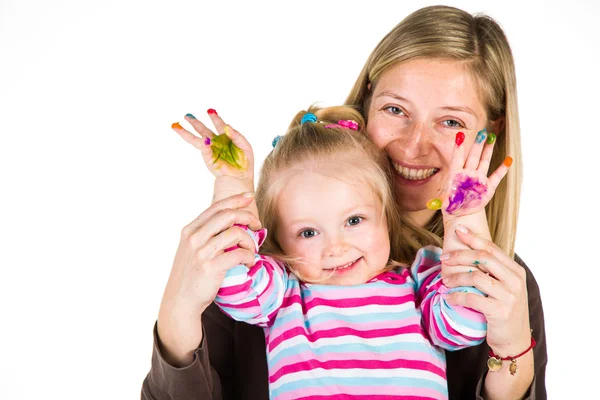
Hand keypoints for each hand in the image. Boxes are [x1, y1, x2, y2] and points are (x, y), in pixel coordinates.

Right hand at [157, 193, 261, 364]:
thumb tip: (228, 218)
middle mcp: (194, 238)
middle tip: (257, 225)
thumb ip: (205, 233)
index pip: (216, 207)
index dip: (235, 199)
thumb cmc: (191, 275)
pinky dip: (249, 257)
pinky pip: (239, 254)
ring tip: (251, 251)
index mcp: (190, 230)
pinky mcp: (211, 267)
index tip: (249, 197)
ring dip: (250, 241)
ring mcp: (201, 252)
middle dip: (247, 216)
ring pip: (236, 233)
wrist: (180, 302)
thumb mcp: (191, 249)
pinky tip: (249, 263)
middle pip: (227, 215)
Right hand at [172, 111, 254, 181]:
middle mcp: (216, 143)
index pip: (219, 125)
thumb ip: (236, 135)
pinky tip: (205, 140)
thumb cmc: (245, 163)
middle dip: (195, 123)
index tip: (210, 111)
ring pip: (197, 139)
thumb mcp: (245, 145)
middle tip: (187, 115)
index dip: (215, 118)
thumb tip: (227, 126)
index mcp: (226, 138)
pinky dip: (204, 145)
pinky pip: (205, 150)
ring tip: (176, 126)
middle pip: (203, 130)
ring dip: (186, 133)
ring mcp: (211, 150)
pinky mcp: (209, 158)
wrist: (241, 178)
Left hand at [432, 131, 510, 219]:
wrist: (461, 213)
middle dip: (477, 144)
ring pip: (484, 161)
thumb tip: (431, 204)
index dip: (458, 148)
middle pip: (473, 156)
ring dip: (488, 150)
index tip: (460, 136)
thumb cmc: (451, 206)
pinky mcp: (488, 187)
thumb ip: (439, 202)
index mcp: (456, 175)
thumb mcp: (443, 203)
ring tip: (492, 137)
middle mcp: (468, 174)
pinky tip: (508, 159)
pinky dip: (503, 169)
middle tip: (482, 132)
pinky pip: (497, 176)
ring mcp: (479, 179)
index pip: (457, 159)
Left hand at [441, 226, 531, 355]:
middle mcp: (515, 281)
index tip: (458, 230)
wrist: (514, 340)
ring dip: (456, 277)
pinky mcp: (500, 312)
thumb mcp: (504, 286)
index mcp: (516, 271)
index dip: (474, 237)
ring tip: (444, 280)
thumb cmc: (504, 309)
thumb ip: (493, 271)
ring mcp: (509, 296)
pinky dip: (456, 296)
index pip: (492, 248)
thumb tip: (468, 250)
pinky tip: (448, 297)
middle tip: (444, 257)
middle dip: (460, 255)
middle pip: (483, 258)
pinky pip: (472, 298)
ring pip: (475, 277)